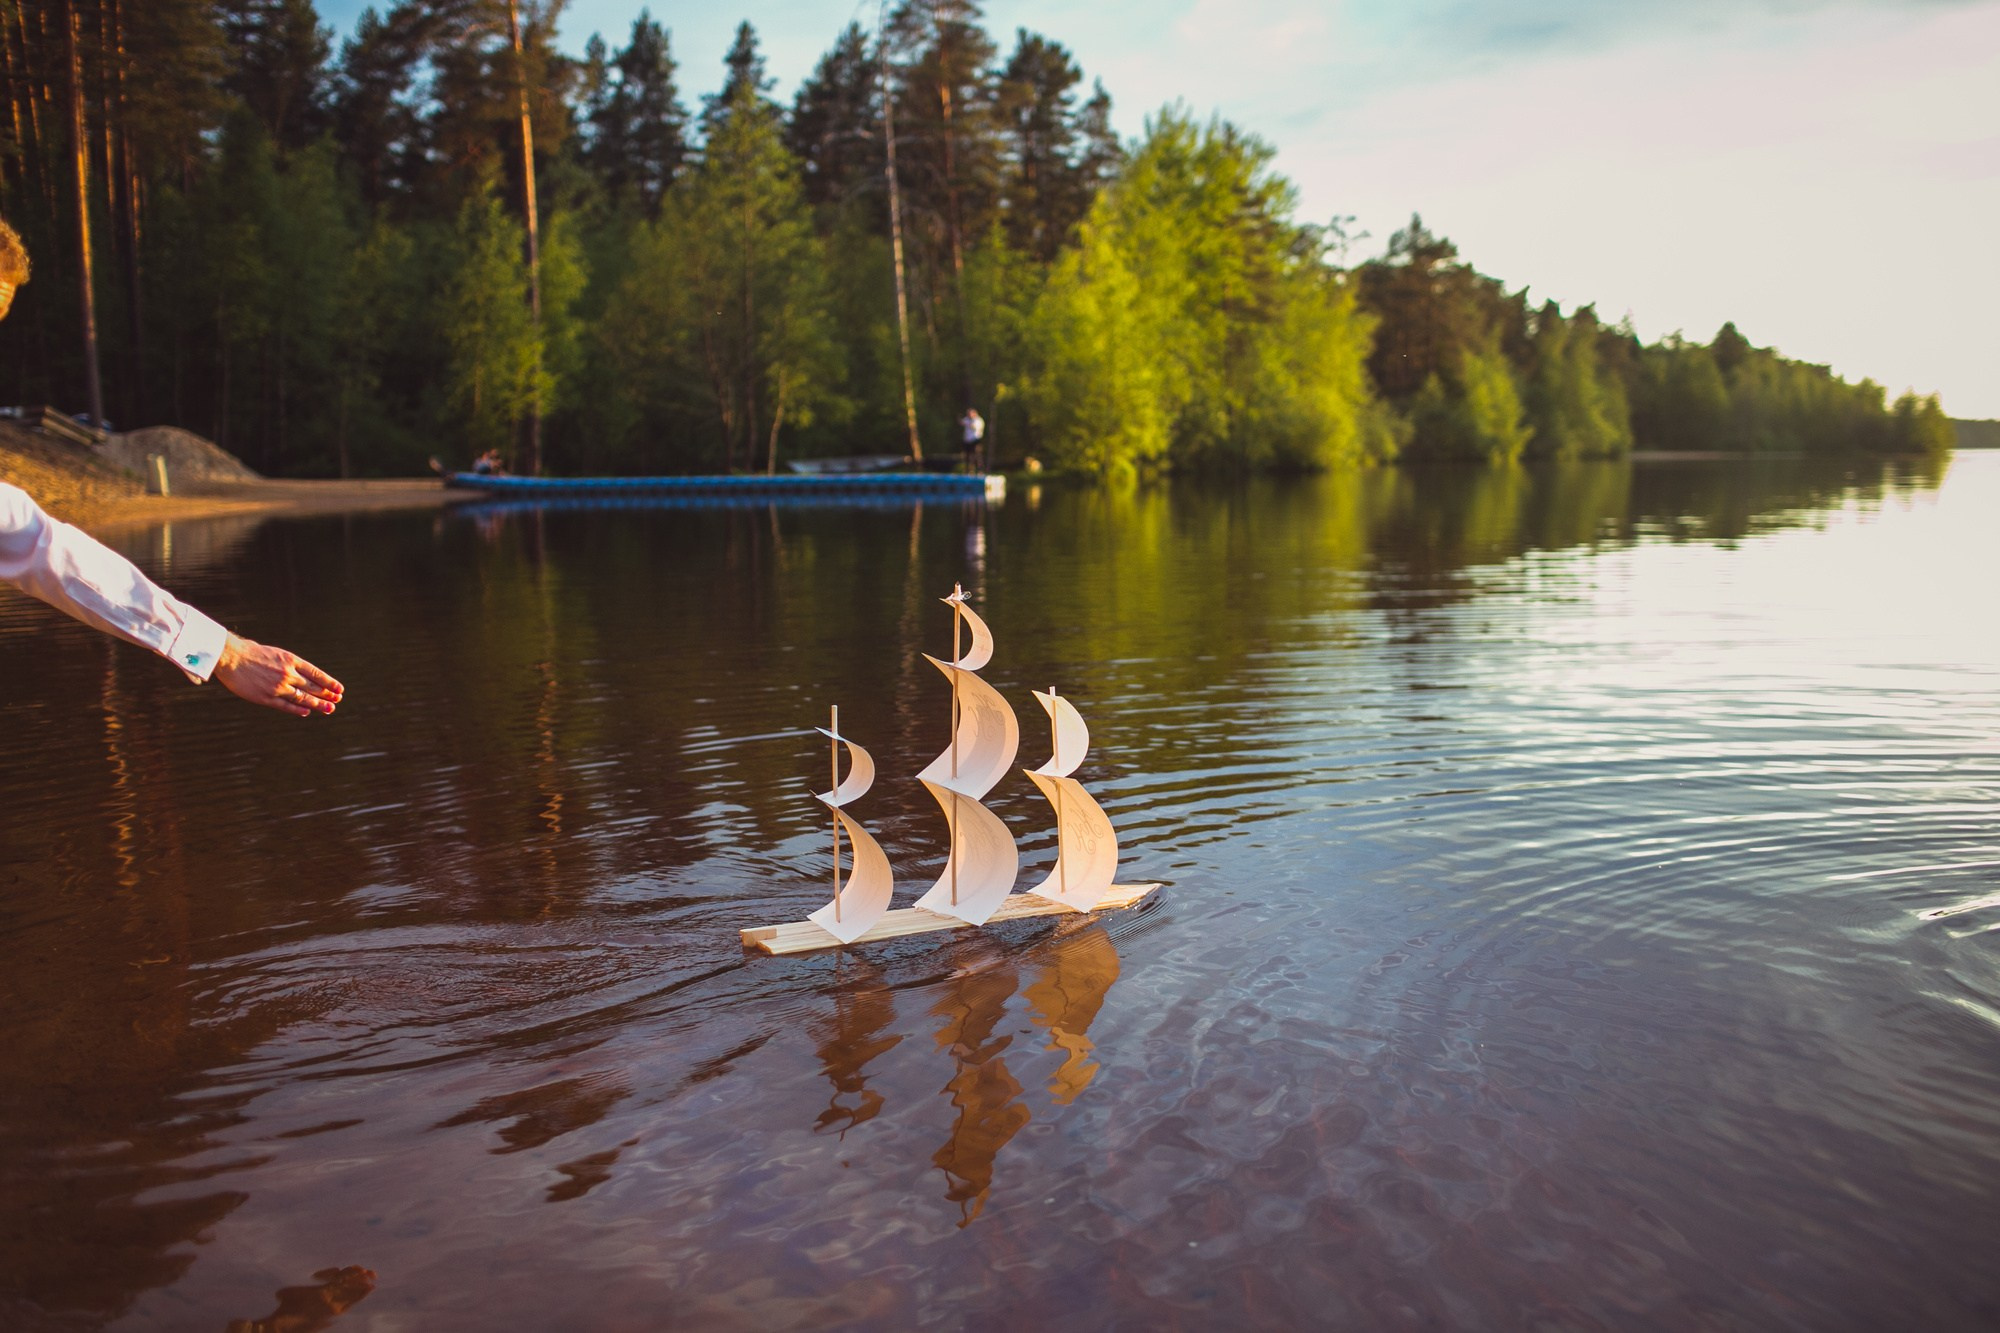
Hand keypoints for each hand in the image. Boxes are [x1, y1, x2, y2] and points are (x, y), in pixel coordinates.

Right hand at [213, 633, 344, 716]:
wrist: (231, 657)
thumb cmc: (250, 653)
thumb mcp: (275, 654)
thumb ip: (289, 665)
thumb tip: (303, 675)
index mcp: (291, 660)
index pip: (316, 673)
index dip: (329, 682)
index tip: (339, 689)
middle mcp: (288, 674)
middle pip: (312, 687)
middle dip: (327, 694)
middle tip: (338, 700)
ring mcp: (278, 686)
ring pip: (303, 697)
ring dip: (318, 704)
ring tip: (330, 708)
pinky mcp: (267, 697)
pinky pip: (286, 705)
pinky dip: (298, 709)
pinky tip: (306, 712)